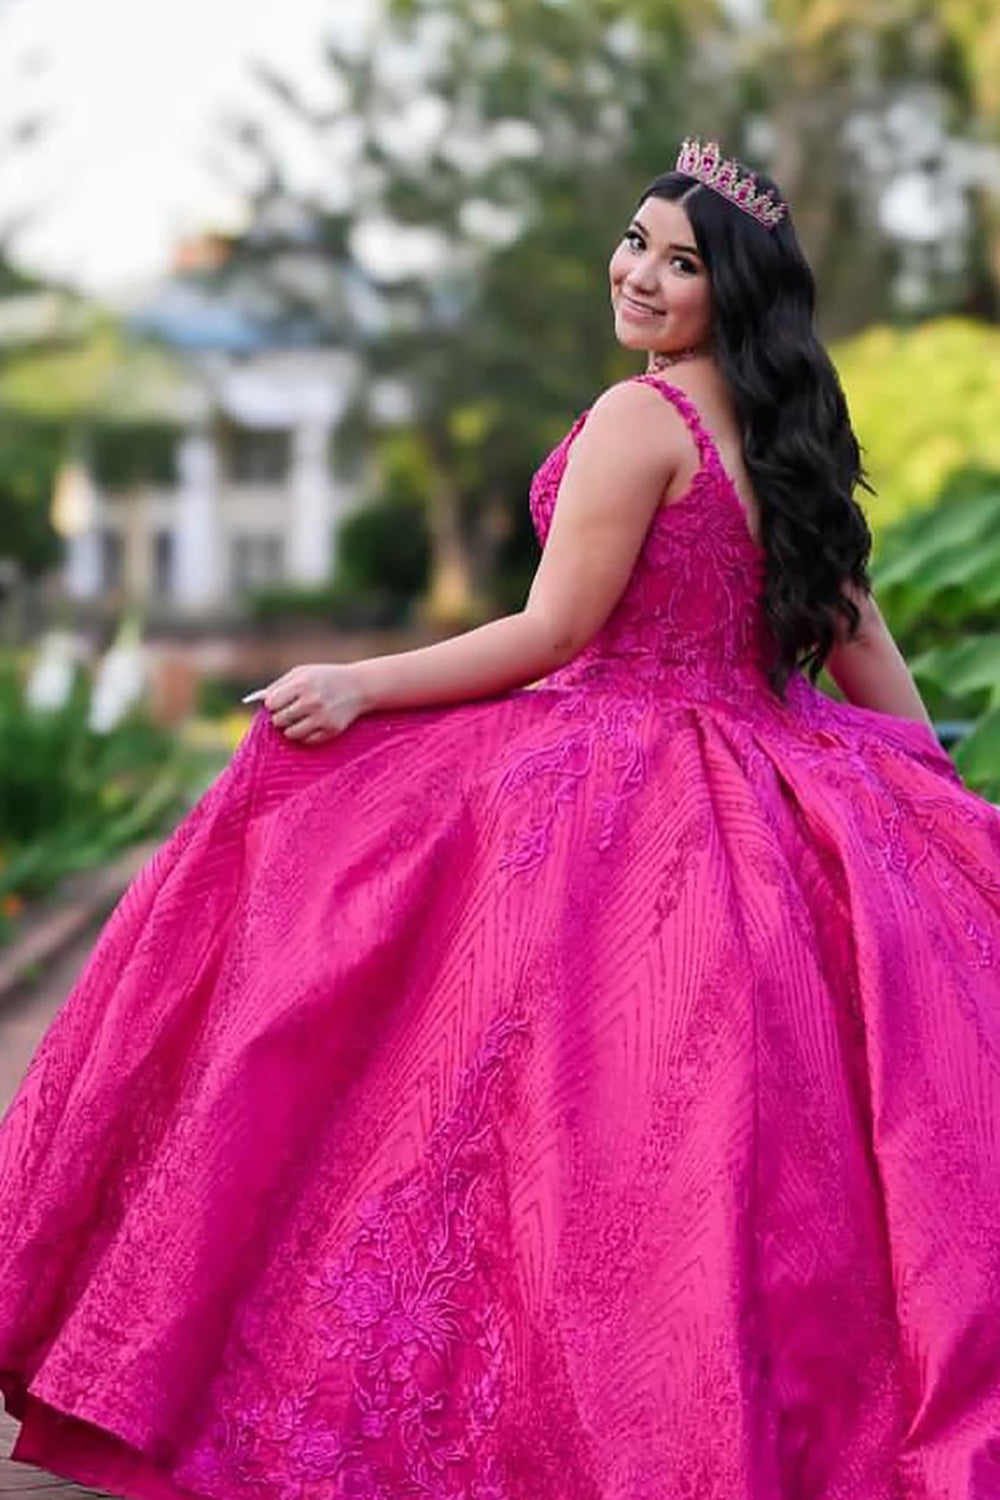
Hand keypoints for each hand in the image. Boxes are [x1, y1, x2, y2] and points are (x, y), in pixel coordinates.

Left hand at [250, 662, 368, 744]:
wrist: (359, 686)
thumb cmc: (325, 678)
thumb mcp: (302, 673)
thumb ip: (278, 686)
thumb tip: (253, 700)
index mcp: (302, 684)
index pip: (272, 703)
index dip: (273, 704)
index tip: (280, 701)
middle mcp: (312, 702)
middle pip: (279, 720)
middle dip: (280, 717)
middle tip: (289, 711)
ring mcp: (323, 718)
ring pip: (290, 734)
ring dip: (291, 728)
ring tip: (298, 719)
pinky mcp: (331, 731)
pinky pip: (306, 741)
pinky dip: (305, 735)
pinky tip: (311, 724)